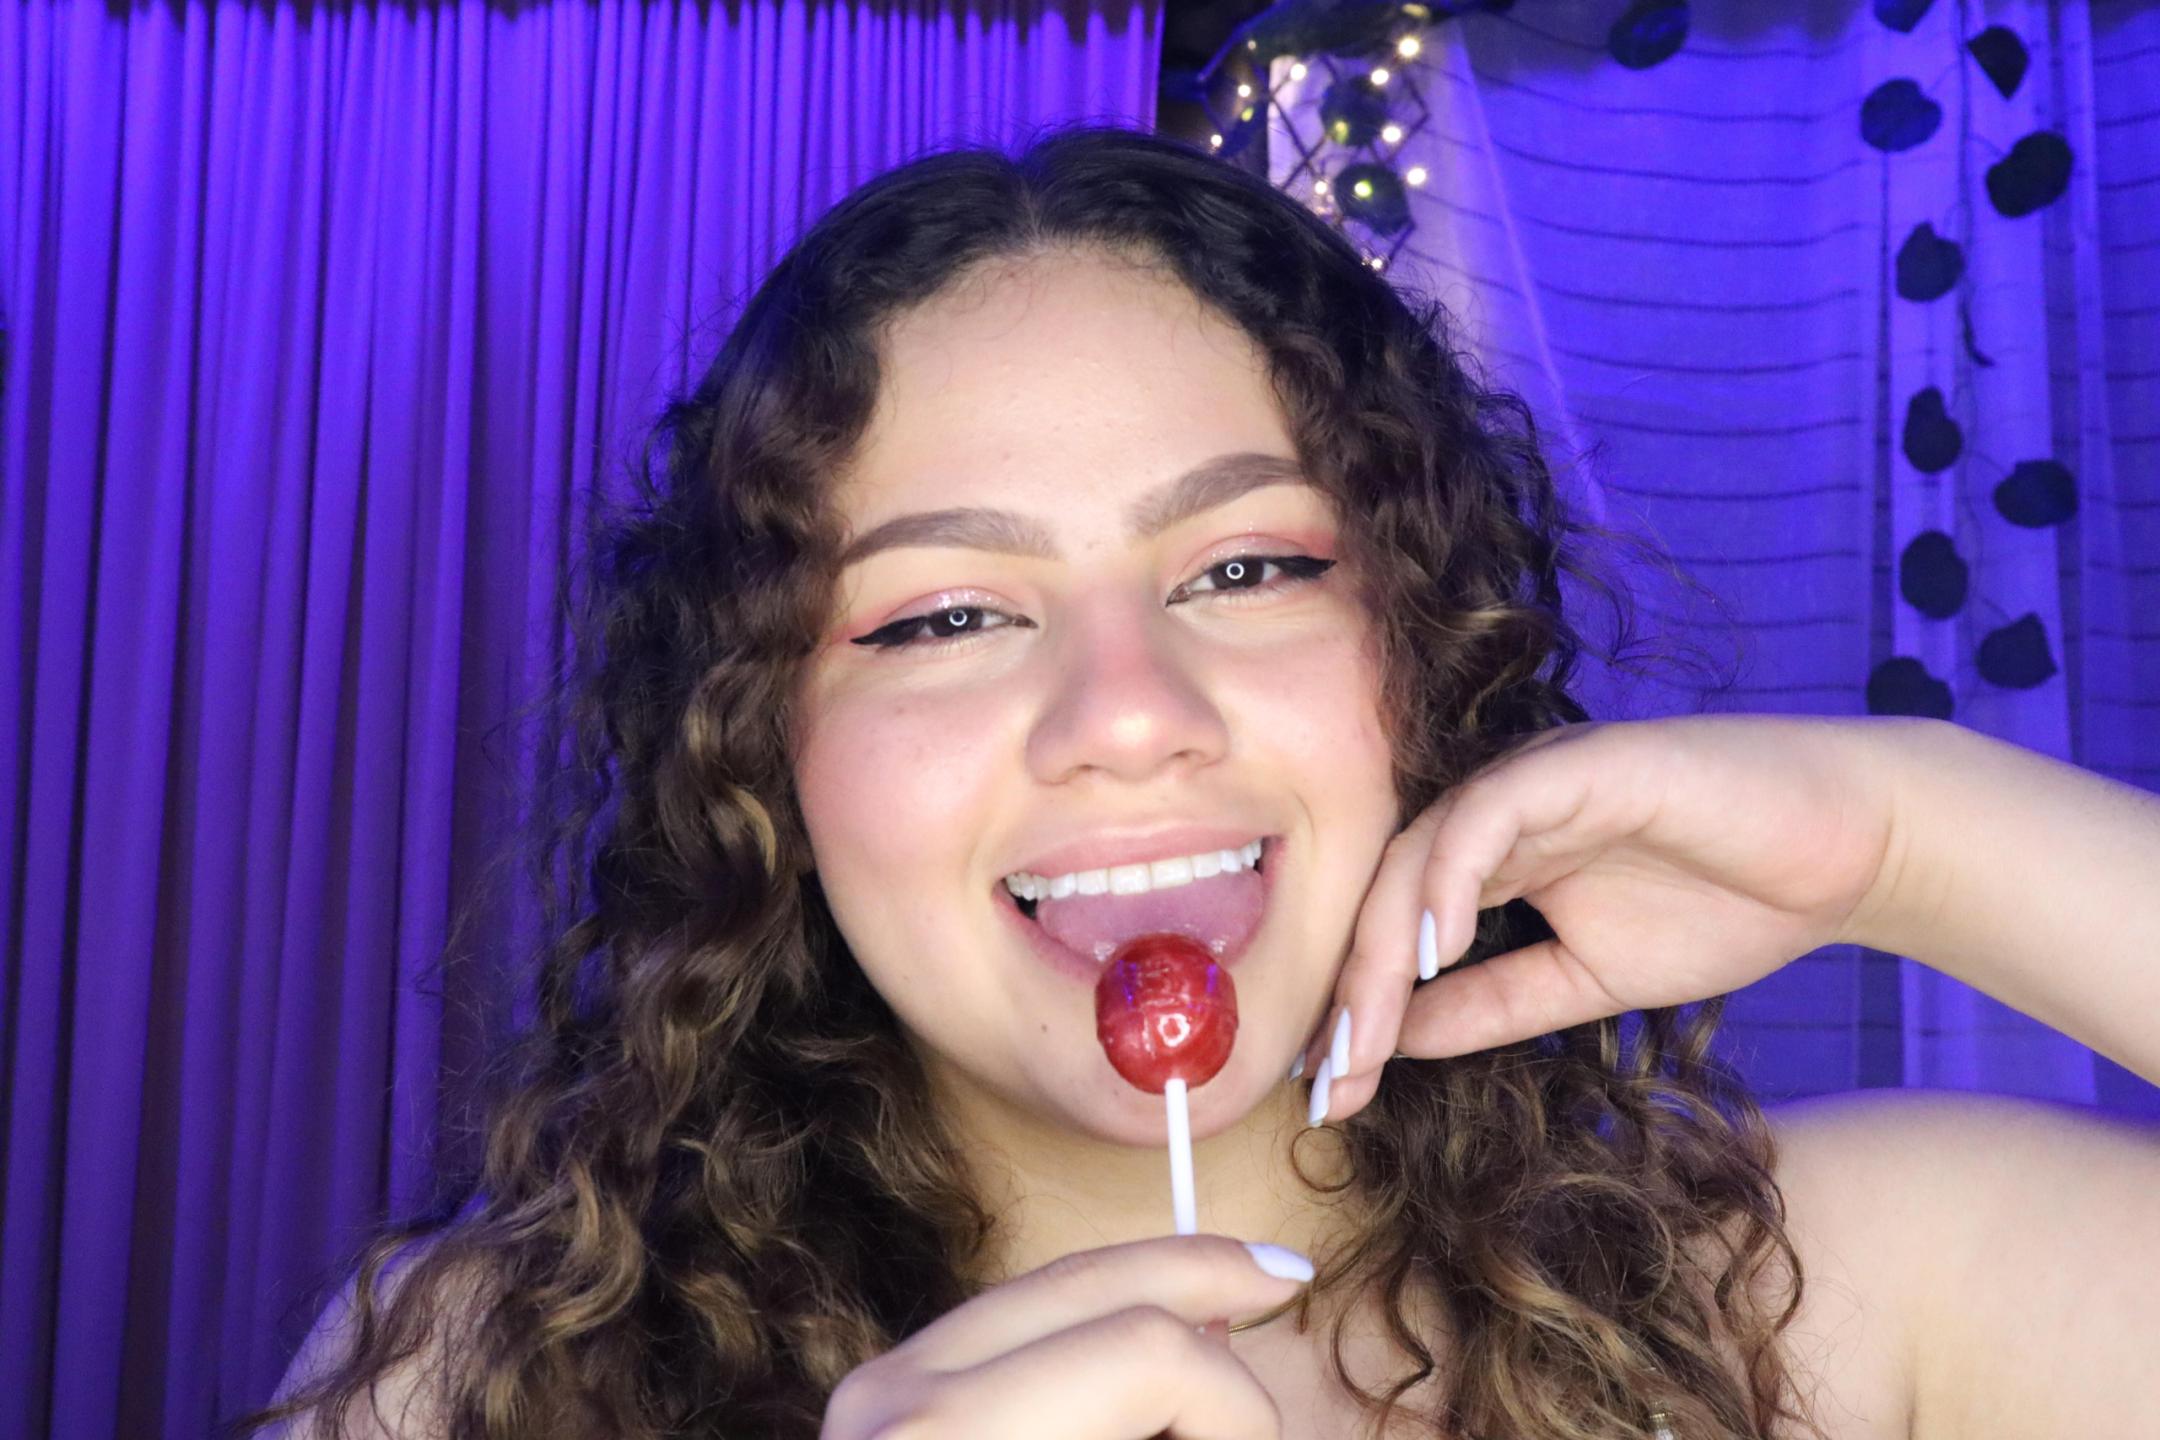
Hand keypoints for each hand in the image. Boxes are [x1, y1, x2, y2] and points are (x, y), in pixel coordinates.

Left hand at [819, 1234, 1312, 1439]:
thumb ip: (1177, 1422)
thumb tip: (1231, 1400)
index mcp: (953, 1439)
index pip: (1147, 1355)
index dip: (1239, 1407)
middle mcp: (898, 1399)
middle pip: (1102, 1281)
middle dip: (1205, 1283)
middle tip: (1281, 1287)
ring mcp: (878, 1390)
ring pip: (1058, 1287)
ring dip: (1149, 1297)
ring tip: (1213, 1337)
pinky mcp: (877, 1398)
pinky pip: (1017, 1324)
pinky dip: (1091, 1327)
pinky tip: (1141, 1353)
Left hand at [1302, 714, 1901, 1123]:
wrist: (1845, 851)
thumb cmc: (1724, 904)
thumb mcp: (1584, 982)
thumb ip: (1492, 1004)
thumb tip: (1395, 1043)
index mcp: (1492, 858)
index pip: (1393, 929)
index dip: (1358, 1010)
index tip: (1333, 1094)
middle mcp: (1496, 813)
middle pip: (1385, 892)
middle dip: (1351, 992)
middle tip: (1330, 1080)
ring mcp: (1532, 780)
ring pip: (1420, 851)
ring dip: (1381, 946)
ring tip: (1365, 1034)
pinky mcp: (1577, 761)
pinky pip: (1487, 814)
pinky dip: (1449, 878)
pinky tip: (1434, 948)